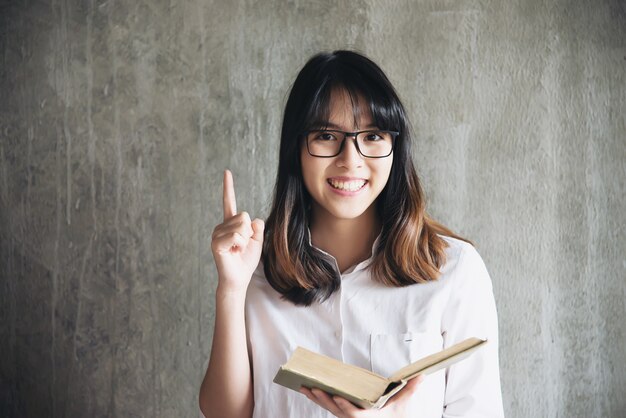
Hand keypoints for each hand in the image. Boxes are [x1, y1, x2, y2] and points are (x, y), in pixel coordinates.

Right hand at [211, 170, 264, 292]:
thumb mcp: (258, 240)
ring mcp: (217, 233)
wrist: (239, 277)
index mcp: (231, 223)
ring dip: (244, 241)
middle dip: (249, 232)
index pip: (229, 202)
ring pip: (241, 226)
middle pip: (244, 216)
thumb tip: (253, 220)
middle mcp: (221, 226)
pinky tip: (233, 252)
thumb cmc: (246, 260)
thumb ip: (257, 227)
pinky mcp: (216, 242)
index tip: (227, 172)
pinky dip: (240, 245)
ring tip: (236, 250)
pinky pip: (237, 236)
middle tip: (241, 246)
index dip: (228, 187)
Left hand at [299, 375, 423, 417]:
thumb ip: (410, 390)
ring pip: (329, 409)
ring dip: (316, 398)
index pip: (354, 414)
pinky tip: (309, 390)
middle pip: (336, 410)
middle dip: (323, 399)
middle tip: (310, 387)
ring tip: (303, 386)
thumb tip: (421, 375)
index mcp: (368, 417)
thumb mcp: (403, 404)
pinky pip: (329, 407)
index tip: (336, 397)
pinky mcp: (344, 414)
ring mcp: (348, 417)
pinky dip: (319, 399)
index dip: (345, 407)